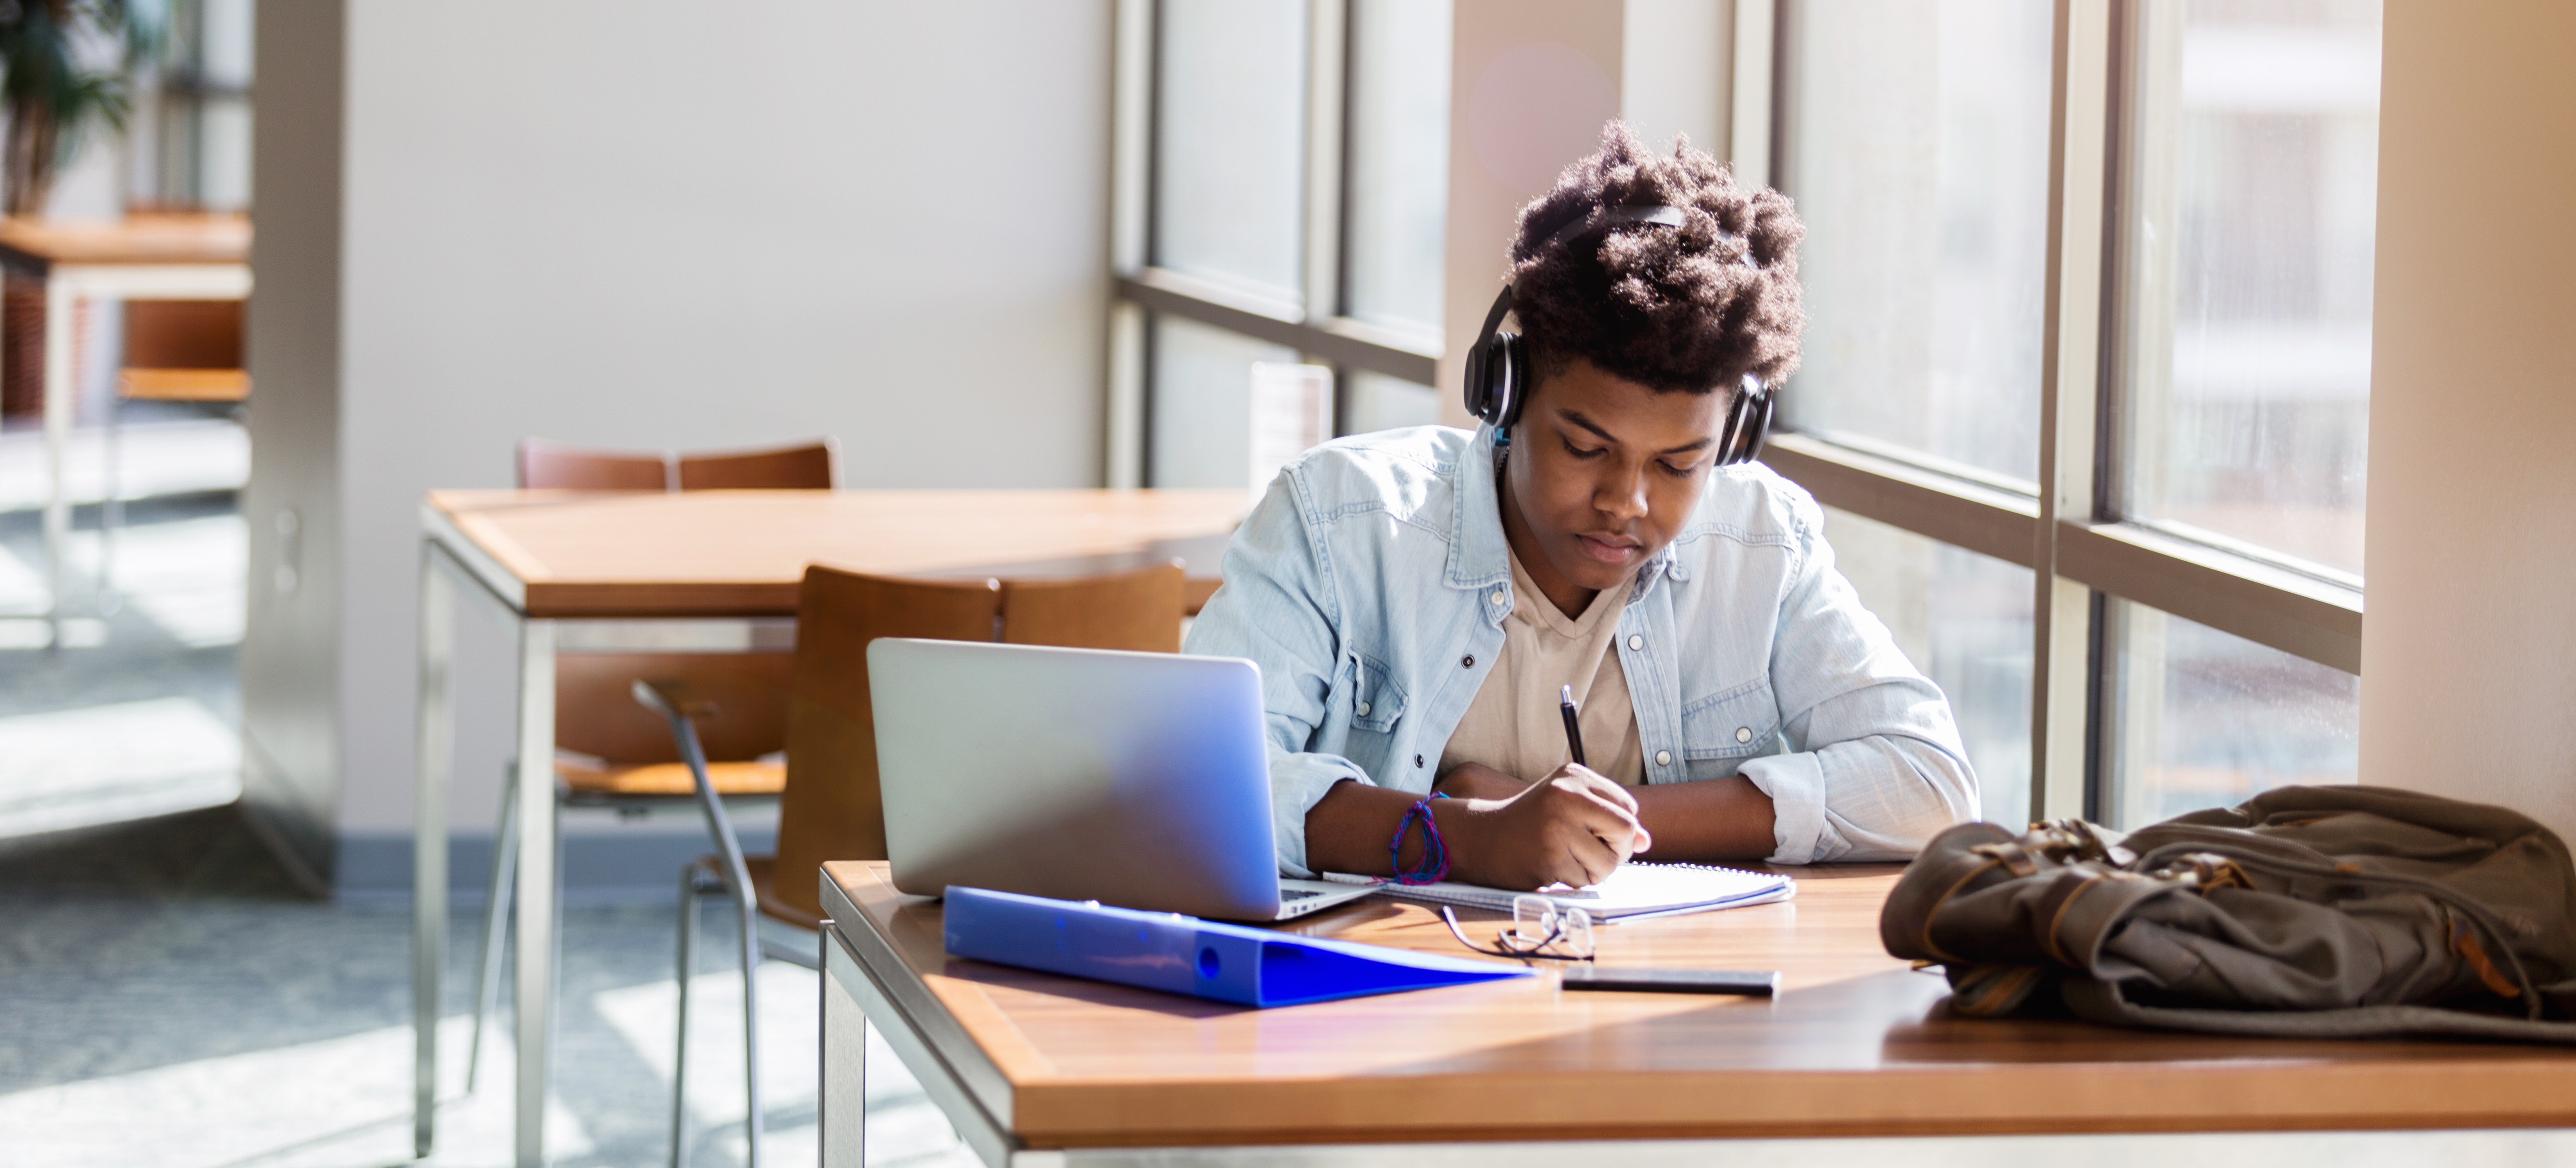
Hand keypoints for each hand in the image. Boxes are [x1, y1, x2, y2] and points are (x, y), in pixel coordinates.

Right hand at [1442, 764, 1651, 890]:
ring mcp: (1556, 826)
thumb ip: (1608, 819)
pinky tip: (1551, 866)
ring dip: (1594, 871)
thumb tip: (1644, 841)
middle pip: (1625, 830)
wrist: (1482, 838)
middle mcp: (1566, 795)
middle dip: (1616, 851)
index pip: (1628, 807)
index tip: (1598, 834)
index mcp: (1574, 776)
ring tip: (1568, 860)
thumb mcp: (1570, 807)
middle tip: (1592, 854)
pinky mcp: (1548, 857)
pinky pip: (1583, 880)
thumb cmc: (1532, 822)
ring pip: (1608, 862)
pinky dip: (1572, 881)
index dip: (1620, 829)